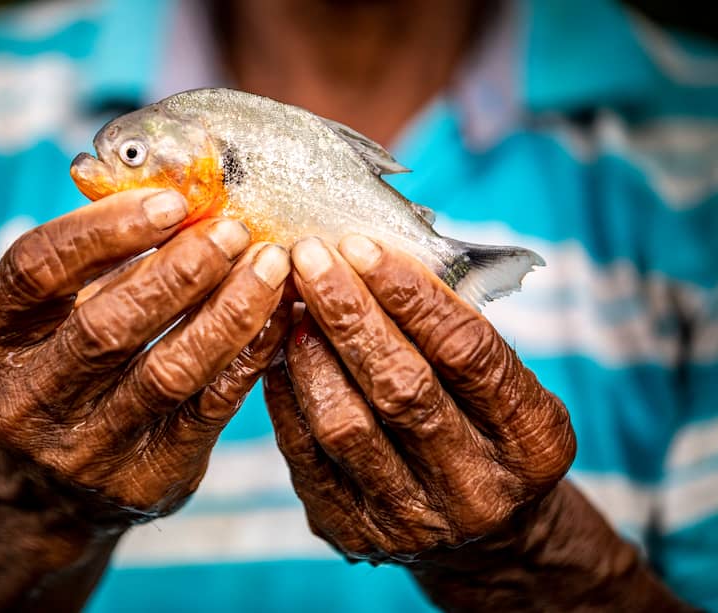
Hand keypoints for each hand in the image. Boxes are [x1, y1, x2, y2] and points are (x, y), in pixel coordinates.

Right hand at [0, 188, 290, 530]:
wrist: (48, 488)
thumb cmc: (57, 371)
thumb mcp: (44, 318)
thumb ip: (90, 263)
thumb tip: (179, 196)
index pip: (35, 270)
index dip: (105, 228)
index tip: (171, 201)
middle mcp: (21, 404)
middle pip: (105, 325)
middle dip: (181, 270)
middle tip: (233, 231)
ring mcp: (80, 452)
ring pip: (167, 371)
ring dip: (228, 310)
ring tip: (267, 266)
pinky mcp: (142, 480)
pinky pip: (208, 408)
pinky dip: (248, 355)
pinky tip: (274, 317)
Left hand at [265, 235, 575, 562]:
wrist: (484, 537)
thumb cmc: (488, 430)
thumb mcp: (506, 386)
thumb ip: (455, 332)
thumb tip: (372, 256)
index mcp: (535, 440)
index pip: (467, 351)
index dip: (410, 294)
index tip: (361, 246)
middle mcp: (478, 489)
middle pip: (402, 386)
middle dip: (349, 313)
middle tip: (309, 258)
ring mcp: (415, 522)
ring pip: (346, 425)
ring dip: (311, 354)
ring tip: (292, 304)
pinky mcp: (356, 534)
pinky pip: (307, 456)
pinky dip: (288, 397)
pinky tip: (280, 355)